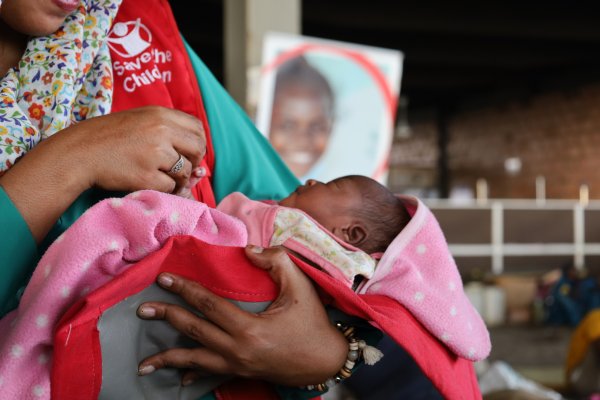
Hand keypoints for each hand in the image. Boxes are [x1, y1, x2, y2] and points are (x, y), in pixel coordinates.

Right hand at [62, 106, 206, 193]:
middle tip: (180, 168)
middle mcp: (161, 131)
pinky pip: (170, 186)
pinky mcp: (147, 176)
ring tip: (158, 174)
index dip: (198, 143)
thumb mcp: (140, 121)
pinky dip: (163, 188)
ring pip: (185, 171)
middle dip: (194, 162)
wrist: (79, 152)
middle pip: (198, 149)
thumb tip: (201, 163)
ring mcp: (155, 154)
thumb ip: (169, 132)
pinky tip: (147, 181)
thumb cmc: (109, 137)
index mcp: (160, 114)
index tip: (188, 152)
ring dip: (177, 178)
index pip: (198, 129)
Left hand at [136, 246, 347, 385]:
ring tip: (144, 364)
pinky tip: (180, 379)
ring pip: (195, 362)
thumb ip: (276, 261)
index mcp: (249, 328)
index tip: (164, 278)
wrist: (327, 362)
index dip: (185, 289)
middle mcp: (237, 350)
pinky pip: (212, 376)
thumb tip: (248, 250)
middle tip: (143, 309)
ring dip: (168, 360)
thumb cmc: (313, 323)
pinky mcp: (242, 373)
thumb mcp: (300, 287)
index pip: (208, 304)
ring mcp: (237, 365)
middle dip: (166, 318)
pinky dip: (193, 376)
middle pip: (193, 331)